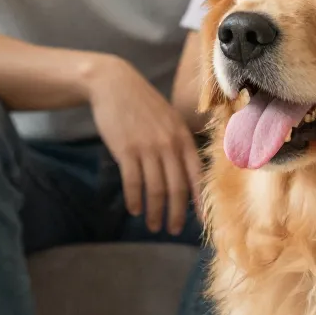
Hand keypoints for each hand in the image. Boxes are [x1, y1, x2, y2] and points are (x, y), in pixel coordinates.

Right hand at [86, 55, 203, 235]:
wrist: (113, 84)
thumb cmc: (142, 104)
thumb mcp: (168, 119)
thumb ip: (178, 143)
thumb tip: (186, 172)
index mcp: (183, 137)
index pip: (197, 175)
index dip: (200, 201)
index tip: (202, 221)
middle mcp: (169, 144)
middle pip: (177, 188)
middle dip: (176, 213)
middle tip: (173, 230)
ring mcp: (147, 147)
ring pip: (155, 189)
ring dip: (154, 211)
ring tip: (152, 225)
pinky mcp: (126, 150)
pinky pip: (133, 182)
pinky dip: (134, 199)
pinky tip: (134, 209)